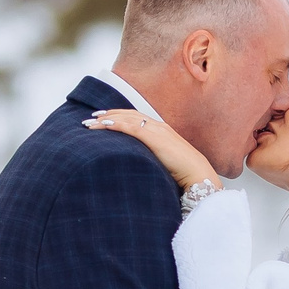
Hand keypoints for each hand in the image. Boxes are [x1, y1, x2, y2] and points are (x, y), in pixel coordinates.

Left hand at [84, 108, 220, 192]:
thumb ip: (155, 158)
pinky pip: (131, 127)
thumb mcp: (166, 162)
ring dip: (106, 119)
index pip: (136, 117)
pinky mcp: (154, 137)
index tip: (103, 118)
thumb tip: (142, 165)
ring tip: (90, 122)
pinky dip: (116, 124)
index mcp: (162, 131)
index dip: (118, 116)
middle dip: (108, 114)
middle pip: (128, 114)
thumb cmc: (185, 173)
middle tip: (91, 117)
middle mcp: (158, 126)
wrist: (198, 174)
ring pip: (126, 119)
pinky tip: (103, 125)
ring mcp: (156, 130)